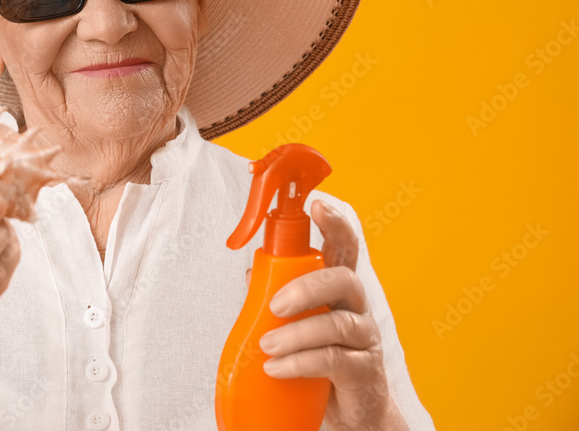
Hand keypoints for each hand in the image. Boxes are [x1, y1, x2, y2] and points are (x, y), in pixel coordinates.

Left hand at [254, 199, 408, 430]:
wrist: (348, 412)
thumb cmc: (317, 358)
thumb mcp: (293, 323)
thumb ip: (275, 295)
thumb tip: (250, 271)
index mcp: (336, 288)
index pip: (342, 247)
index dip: (334, 223)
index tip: (317, 204)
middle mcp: (355, 307)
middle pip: (343, 279)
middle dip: (307, 287)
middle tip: (275, 305)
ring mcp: (364, 338)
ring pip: (336, 324)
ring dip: (296, 334)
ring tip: (267, 346)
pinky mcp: (364, 371)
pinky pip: (334, 360)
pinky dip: (301, 362)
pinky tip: (277, 368)